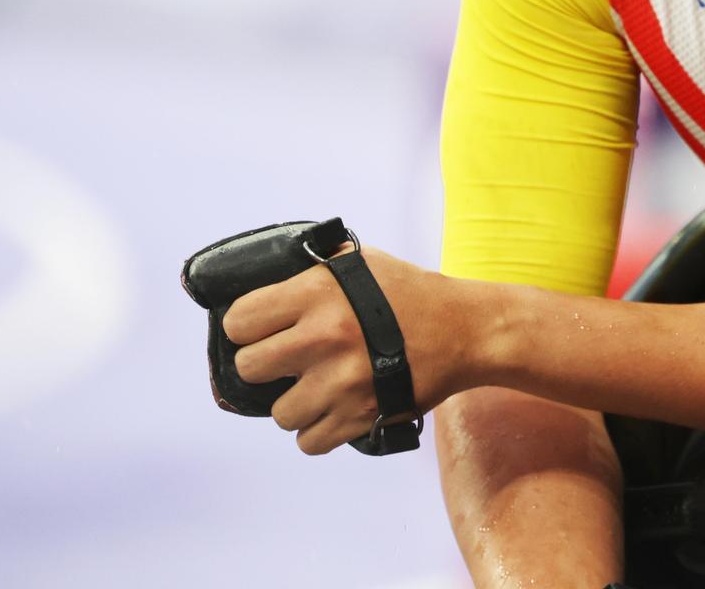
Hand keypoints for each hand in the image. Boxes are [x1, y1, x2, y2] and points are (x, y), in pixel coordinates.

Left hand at [224, 246, 466, 454]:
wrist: (465, 330)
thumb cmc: (412, 293)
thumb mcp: (362, 262)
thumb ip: (315, 270)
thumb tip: (271, 274)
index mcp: (316, 294)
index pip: (239, 321)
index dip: (247, 327)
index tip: (261, 330)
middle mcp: (322, 337)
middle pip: (248, 369)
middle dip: (265, 366)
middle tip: (287, 361)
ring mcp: (339, 382)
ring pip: (279, 414)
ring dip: (296, 404)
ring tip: (318, 388)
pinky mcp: (358, 417)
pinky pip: (309, 442)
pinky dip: (319, 432)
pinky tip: (334, 410)